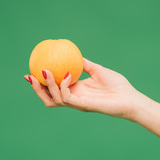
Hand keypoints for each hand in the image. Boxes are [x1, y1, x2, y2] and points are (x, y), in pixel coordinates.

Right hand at [24, 57, 142, 118]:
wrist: (130, 98)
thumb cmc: (117, 86)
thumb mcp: (98, 70)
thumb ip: (86, 64)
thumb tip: (75, 53)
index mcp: (77, 91)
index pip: (55, 89)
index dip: (41, 83)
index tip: (31, 72)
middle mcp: (75, 99)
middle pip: (49, 98)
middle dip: (37, 89)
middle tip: (29, 76)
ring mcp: (78, 104)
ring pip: (54, 99)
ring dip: (48, 86)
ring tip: (44, 72)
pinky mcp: (84, 106)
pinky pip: (68, 98)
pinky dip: (64, 86)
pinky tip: (67, 75)